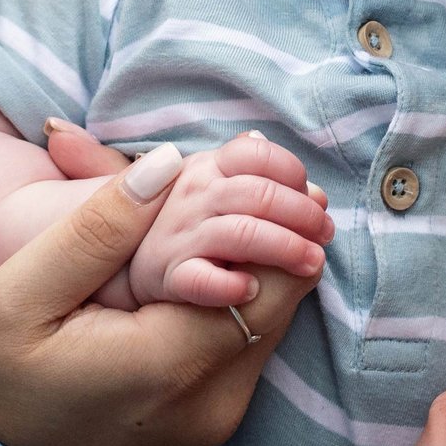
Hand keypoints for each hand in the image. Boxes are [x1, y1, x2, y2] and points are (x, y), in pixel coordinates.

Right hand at [0, 143, 317, 445]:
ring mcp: (217, 416)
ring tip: (226, 206)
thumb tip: (169, 163)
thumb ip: (96, 230)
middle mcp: (213, 399)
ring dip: (260, 260)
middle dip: (273, 229)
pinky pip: (248, 341)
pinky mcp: (210, 419)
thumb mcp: (16, 298)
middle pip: (285, 295)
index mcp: (170, 364)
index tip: (246, 165)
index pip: (272, 275)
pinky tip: (205, 260)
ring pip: (273, 317)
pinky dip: (240, 294)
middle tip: (243, 173)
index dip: (273, 210)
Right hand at [125, 134, 333, 306]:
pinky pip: (200, 280)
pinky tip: (250, 290)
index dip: (293, 173)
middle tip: (325, 235)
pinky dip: (229, 285)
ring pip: (241, 233)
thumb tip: (310, 187)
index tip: (314, 198)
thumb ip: (259, 182)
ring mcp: (178, 236)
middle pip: (258, 193)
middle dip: (303, 214)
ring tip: (311, 264)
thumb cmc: (184, 228)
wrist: (120, 267)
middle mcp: (192, 195)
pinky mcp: (167, 279)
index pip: (256, 155)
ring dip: (285, 247)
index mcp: (207, 168)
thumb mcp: (214, 192)